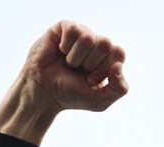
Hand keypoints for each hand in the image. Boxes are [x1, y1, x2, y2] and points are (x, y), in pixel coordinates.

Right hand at [0, 20, 128, 144]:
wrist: (44, 93)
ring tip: (69, 64)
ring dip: (76, 57)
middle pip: (106, 42)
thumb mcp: (100, 100)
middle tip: (80, 71)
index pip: (119, 52)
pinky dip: (66, 46)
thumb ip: (119, 88)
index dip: (105, 68)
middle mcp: (96, 45)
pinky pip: (73, 29)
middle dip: (91, 63)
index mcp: (108, 58)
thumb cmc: (72, 96)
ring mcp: (80, 35)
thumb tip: (118, 66)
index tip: (91, 79)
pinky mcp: (62, 28)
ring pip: (89, 37)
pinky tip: (61, 52)